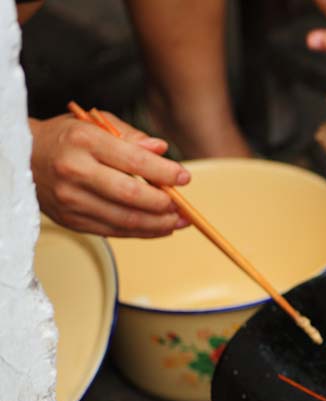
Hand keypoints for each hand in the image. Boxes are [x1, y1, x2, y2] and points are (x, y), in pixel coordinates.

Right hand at [30, 112, 190, 237]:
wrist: (24, 157)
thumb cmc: (67, 139)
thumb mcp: (95, 125)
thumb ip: (131, 136)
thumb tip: (162, 149)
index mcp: (84, 142)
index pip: (134, 161)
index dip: (165, 172)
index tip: (184, 178)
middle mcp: (75, 171)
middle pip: (131, 195)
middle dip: (165, 204)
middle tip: (184, 206)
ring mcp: (71, 199)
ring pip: (125, 219)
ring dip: (159, 224)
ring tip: (179, 221)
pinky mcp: (71, 220)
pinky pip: (114, 231)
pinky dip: (141, 232)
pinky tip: (159, 227)